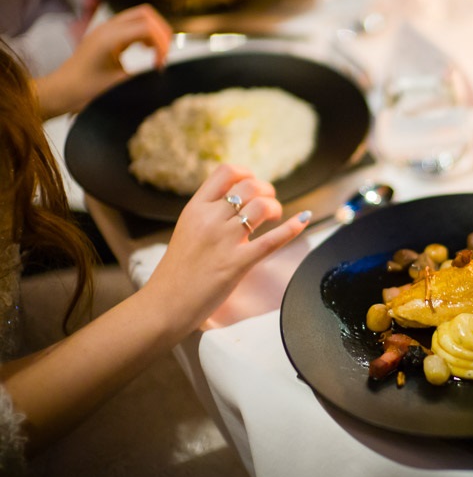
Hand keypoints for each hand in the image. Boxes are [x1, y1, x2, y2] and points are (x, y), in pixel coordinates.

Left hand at [36, 4, 172, 117]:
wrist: (63, 91)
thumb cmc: (87, 89)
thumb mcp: (119, 81)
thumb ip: (142, 69)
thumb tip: (163, 65)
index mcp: (110, 37)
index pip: (147, 27)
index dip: (162, 44)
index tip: (161, 65)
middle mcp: (108, 27)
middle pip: (146, 14)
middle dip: (161, 32)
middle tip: (165, 54)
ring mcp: (106, 29)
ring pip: (140, 18)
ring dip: (154, 33)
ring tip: (157, 55)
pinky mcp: (107, 35)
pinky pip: (132, 26)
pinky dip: (145, 36)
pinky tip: (146, 52)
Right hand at [144, 164, 310, 330]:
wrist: (164, 305)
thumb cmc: (177, 272)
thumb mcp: (187, 231)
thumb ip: (209, 215)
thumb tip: (236, 202)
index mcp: (195, 208)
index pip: (226, 172)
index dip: (247, 174)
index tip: (253, 185)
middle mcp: (209, 219)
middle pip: (250, 187)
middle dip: (267, 191)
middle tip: (269, 205)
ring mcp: (223, 241)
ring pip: (261, 207)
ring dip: (276, 208)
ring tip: (275, 218)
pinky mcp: (237, 264)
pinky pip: (271, 241)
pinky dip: (292, 228)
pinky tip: (303, 219)